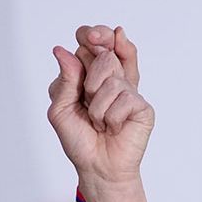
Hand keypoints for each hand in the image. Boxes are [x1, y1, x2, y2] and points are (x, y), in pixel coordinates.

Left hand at [48, 25, 153, 201]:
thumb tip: (62, 51)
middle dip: (91, 81)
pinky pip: (124, 99)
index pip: (94, 40)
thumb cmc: (79, 140)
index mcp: (91, 72)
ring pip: (112, 79)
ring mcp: (129, 90)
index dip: (92, 34)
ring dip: (98, 107)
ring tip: (100, 122)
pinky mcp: (142, 106)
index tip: (90, 37)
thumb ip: (64, 81)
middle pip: (104, 55)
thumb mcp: (60, 110)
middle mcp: (112, 77)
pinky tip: (113, 128)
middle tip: (88, 101)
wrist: (96, 167)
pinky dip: (111, 118)